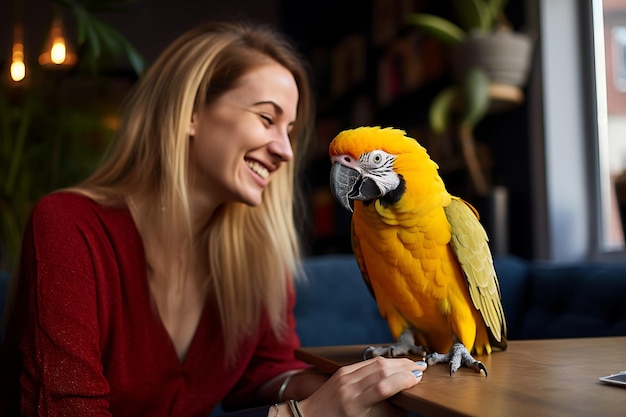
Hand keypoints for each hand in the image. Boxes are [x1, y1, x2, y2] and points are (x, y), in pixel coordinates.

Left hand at [296, 356, 425, 416]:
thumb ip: (385, 415)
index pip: (383, 386)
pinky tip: (394, 364)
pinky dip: (383, 362)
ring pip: (376, 362)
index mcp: (353, 404)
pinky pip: (366, 362)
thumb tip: (404, 408)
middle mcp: (349, 386)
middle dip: (404, 367)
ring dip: (397, 362)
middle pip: (381, 369)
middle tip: (421, 369)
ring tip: (412, 364)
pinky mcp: (342, 370)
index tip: (418, 379)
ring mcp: (344, 376)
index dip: (403, 380)